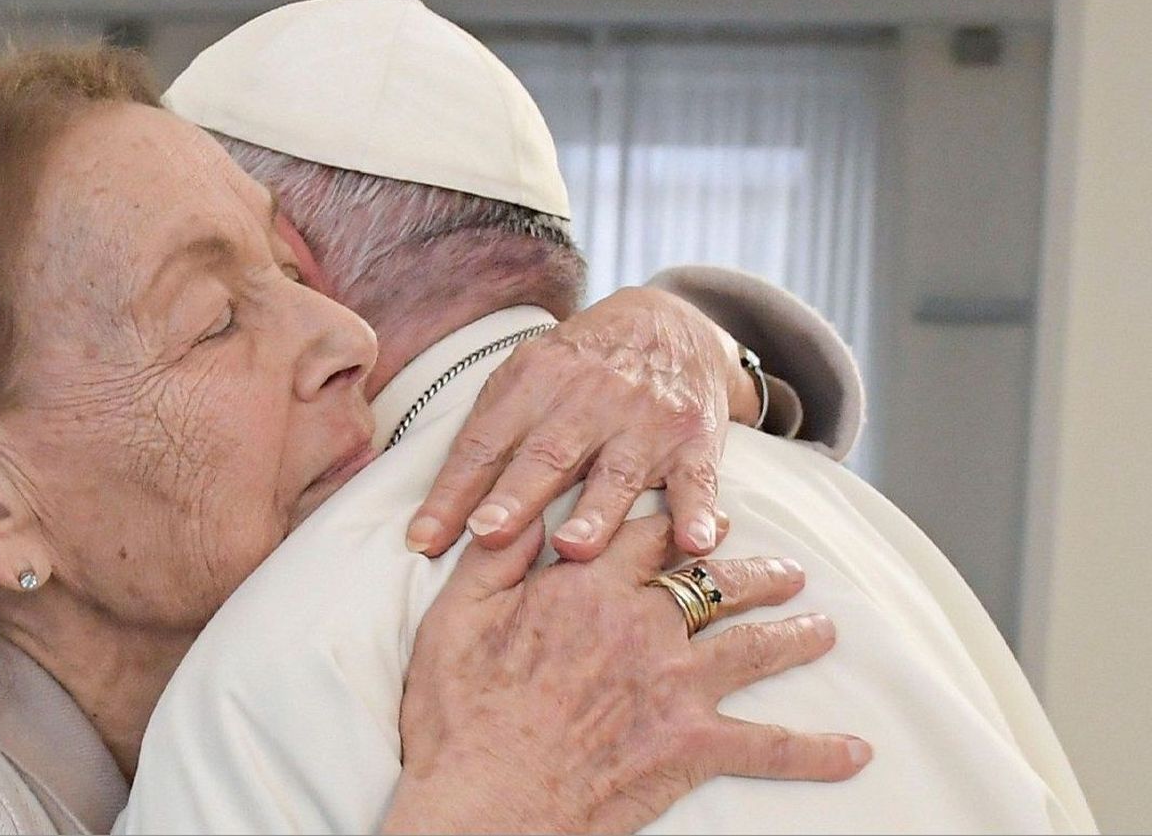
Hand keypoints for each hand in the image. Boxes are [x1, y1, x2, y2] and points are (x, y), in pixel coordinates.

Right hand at [382, 515, 869, 834]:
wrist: (484, 799)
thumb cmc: (458, 714)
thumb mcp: (456, 616)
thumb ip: (496, 557)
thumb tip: (521, 509)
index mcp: (587, 587)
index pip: (647, 535)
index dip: (677, 522)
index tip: (702, 519)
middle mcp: (643, 626)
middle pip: (714, 582)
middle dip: (754, 573)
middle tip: (784, 571)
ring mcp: (674, 686)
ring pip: (752, 647)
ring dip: (794, 635)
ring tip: (823, 628)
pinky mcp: (690, 746)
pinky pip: (769, 746)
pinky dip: (816, 750)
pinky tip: (853, 751)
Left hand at [405, 286, 760, 561]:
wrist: (670, 322)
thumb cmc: (580, 368)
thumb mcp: (528, 374)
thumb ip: (489, 431)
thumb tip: (438, 508)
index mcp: (534, 381)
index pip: (485, 443)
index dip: (452, 492)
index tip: (422, 539)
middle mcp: (589, 398)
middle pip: (547, 453)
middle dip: (515, 497)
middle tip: (486, 534)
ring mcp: (644, 419)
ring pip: (617, 471)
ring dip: (596, 513)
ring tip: (574, 549)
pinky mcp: (694, 439)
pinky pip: (697, 480)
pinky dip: (697, 512)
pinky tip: (694, 542)